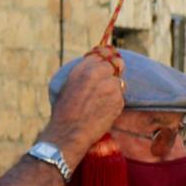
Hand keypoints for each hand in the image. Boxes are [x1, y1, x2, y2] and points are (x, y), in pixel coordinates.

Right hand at [46, 49, 123, 166]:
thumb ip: (84, 73)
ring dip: (113, 91)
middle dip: (112, 75)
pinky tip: (103, 112)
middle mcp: (97, 72)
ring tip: (100, 104)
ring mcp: (110, 85)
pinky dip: (115, 104)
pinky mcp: (118, 99)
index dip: (108, 58)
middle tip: (106, 87)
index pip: (104, 53)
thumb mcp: (69, 84)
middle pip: (115, 65)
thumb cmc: (64, 112)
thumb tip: (97, 66)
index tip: (110, 61)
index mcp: (83, 67)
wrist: (68, 132)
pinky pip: (121, 97)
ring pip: (119, 82)